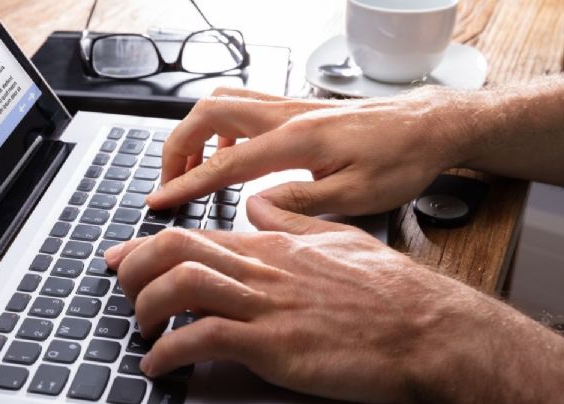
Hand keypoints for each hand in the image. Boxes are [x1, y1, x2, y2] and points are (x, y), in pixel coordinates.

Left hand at [104, 196, 541, 401]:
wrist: (426, 328)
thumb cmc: (387, 291)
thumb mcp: (336, 240)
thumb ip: (290, 221)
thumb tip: (257, 205)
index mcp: (272, 246)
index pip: (195, 234)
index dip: (146, 245)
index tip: (120, 257)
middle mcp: (262, 268)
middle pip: (177, 250)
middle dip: (136, 267)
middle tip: (123, 289)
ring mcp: (268, 304)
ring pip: (183, 286)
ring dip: (147, 307)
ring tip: (140, 328)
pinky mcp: (276, 342)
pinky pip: (206, 339)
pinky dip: (171, 352)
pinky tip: (161, 365)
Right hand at [147, 86, 470, 214]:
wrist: (428, 128)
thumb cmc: (400, 161)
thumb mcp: (356, 196)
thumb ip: (300, 200)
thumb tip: (254, 204)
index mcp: (296, 141)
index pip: (224, 164)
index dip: (186, 184)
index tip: (159, 199)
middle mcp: (287, 115)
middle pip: (208, 112)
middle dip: (177, 145)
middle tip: (168, 179)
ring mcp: (290, 106)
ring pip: (222, 101)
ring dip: (196, 131)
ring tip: (191, 167)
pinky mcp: (297, 108)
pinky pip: (244, 105)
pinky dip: (221, 127)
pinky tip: (230, 153)